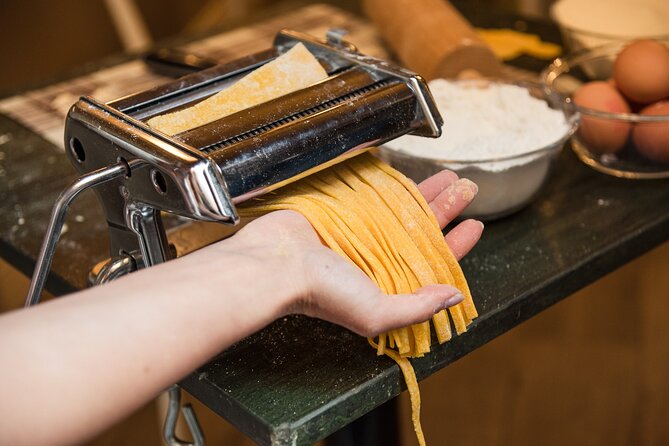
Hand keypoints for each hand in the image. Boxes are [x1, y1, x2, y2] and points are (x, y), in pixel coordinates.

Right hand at [230, 171, 482, 336]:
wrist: (275, 262)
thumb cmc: (321, 292)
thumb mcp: (375, 312)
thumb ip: (417, 308)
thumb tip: (454, 296)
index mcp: (388, 284)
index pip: (433, 263)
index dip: (457, 245)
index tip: (475, 225)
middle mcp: (378, 257)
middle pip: (422, 230)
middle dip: (447, 209)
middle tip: (468, 188)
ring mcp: (361, 232)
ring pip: (403, 209)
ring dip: (427, 193)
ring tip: (450, 177)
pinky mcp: (345, 211)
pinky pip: (377, 196)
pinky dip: (394, 186)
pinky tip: (409, 176)